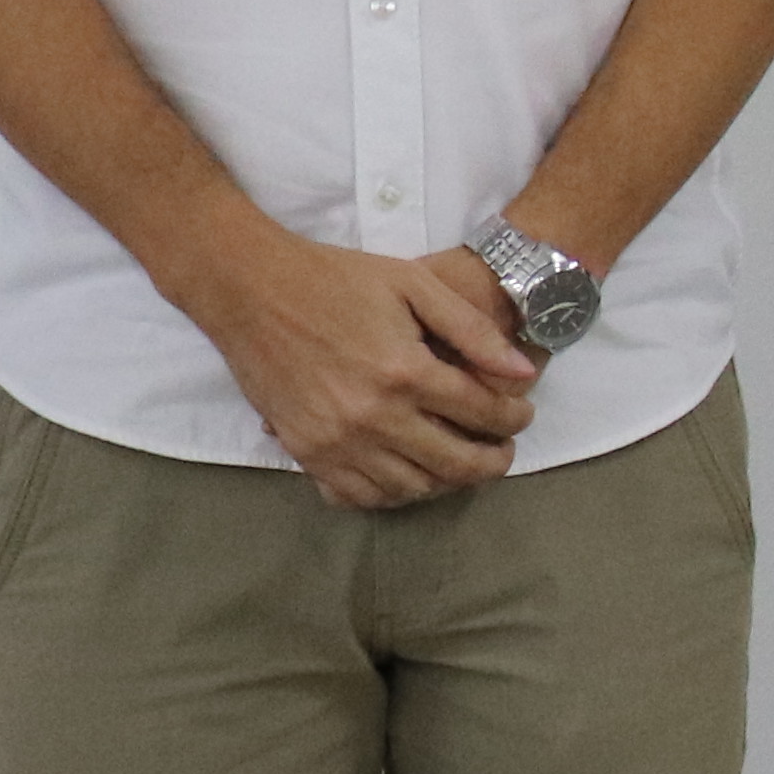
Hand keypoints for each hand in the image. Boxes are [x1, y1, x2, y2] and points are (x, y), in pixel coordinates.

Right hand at [184, 226, 537, 510]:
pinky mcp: (305, 452)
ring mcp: (335, 441)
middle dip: (492, 461)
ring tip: (461, 461)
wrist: (249, 290)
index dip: (514, 419)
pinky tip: (408, 473)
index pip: (482, 414)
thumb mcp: (413, 283)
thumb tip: (524, 373)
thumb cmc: (335, 278)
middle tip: (503, 449)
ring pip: (411, 488)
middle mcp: (372, 416)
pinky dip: (392, 493)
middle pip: (454, 464)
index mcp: (404, 371)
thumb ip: (472, 330)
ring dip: (447, 482)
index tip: (521, 414)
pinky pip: (359, 496)